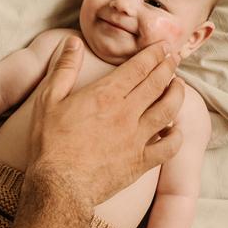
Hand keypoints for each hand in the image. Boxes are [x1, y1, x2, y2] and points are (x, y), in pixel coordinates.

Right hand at [26, 37, 183, 208]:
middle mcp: (126, 113)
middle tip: (175, 58)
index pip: (138, 67)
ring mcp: (136, 138)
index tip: (163, 47)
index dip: (154, 54)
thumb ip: (64, 68)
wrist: (59, 186)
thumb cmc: (50, 142)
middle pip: (157, 84)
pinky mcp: (140, 162)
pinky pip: (169, 147)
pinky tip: (174, 128)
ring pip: (168, 110)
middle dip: (169, 67)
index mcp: (105, 95)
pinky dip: (176, 135)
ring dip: (177, 94)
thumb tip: (73, 42)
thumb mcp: (48, 99)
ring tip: (179, 85)